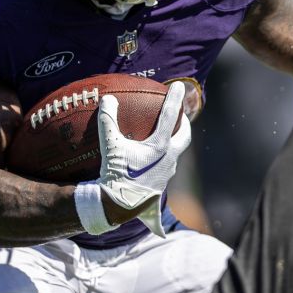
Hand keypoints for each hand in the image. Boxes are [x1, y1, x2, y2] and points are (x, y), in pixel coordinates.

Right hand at [96, 81, 191, 235]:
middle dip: (184, 125)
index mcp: (160, 146)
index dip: (174, 99)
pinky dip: (160, 164)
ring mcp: (166, 175)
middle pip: (184, 138)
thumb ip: (108, 120)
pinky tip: (150, 170)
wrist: (117, 206)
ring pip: (174, 156)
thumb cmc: (116, 174)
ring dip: (173, 145)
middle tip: (181, 116)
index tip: (178, 86)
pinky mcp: (159, 189)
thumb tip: (107, 99)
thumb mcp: (110, 146)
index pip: (170, 116)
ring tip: (165, 140)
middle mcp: (169, 160)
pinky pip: (162, 175)